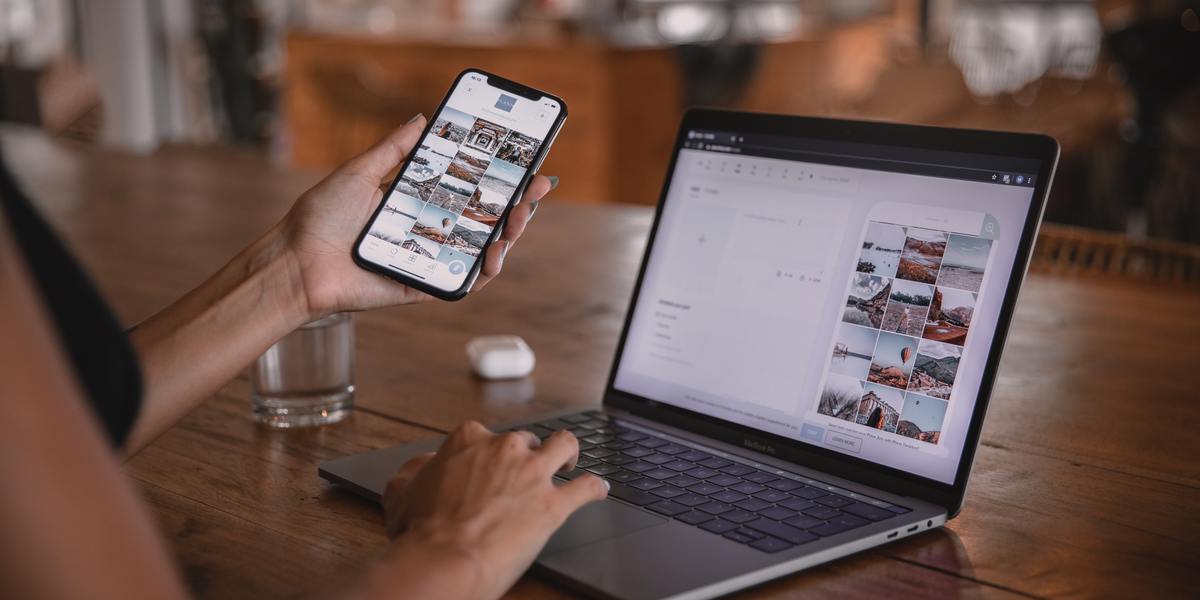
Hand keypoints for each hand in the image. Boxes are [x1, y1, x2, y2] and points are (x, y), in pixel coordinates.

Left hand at [278, 115, 553, 317]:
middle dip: (517, 204)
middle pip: (484, 219)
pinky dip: (484, 272)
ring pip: (481, 250)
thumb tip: (423, 119)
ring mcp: (429, 259)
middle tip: (536, 188)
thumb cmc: (321, 218)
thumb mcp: (360, 171)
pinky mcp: (423, 286)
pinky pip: (462, 282)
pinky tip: (495, 254)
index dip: (500, 179)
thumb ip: (394, 149)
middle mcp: (428, 231)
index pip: (469, 189)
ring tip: (520, 218)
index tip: (527, 164)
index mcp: (417, 203)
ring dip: (508, 235)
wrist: (296, 262)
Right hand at [381, 423, 608, 597]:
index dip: (488, 453)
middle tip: (523, 475)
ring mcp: (533, 474)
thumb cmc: (420, 532)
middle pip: (526, 440)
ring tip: (569, 464)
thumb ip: (416, 471)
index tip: (488, 466)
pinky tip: (599, 490)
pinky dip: (595, 488)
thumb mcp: (403, 492)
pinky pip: (586, 488)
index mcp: (469, 440)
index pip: (485, 435)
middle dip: (526, 455)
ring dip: (569, 453)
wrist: (443, 560)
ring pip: (565, 446)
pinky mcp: (553, 504)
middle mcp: (505, 449)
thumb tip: (424, 466)